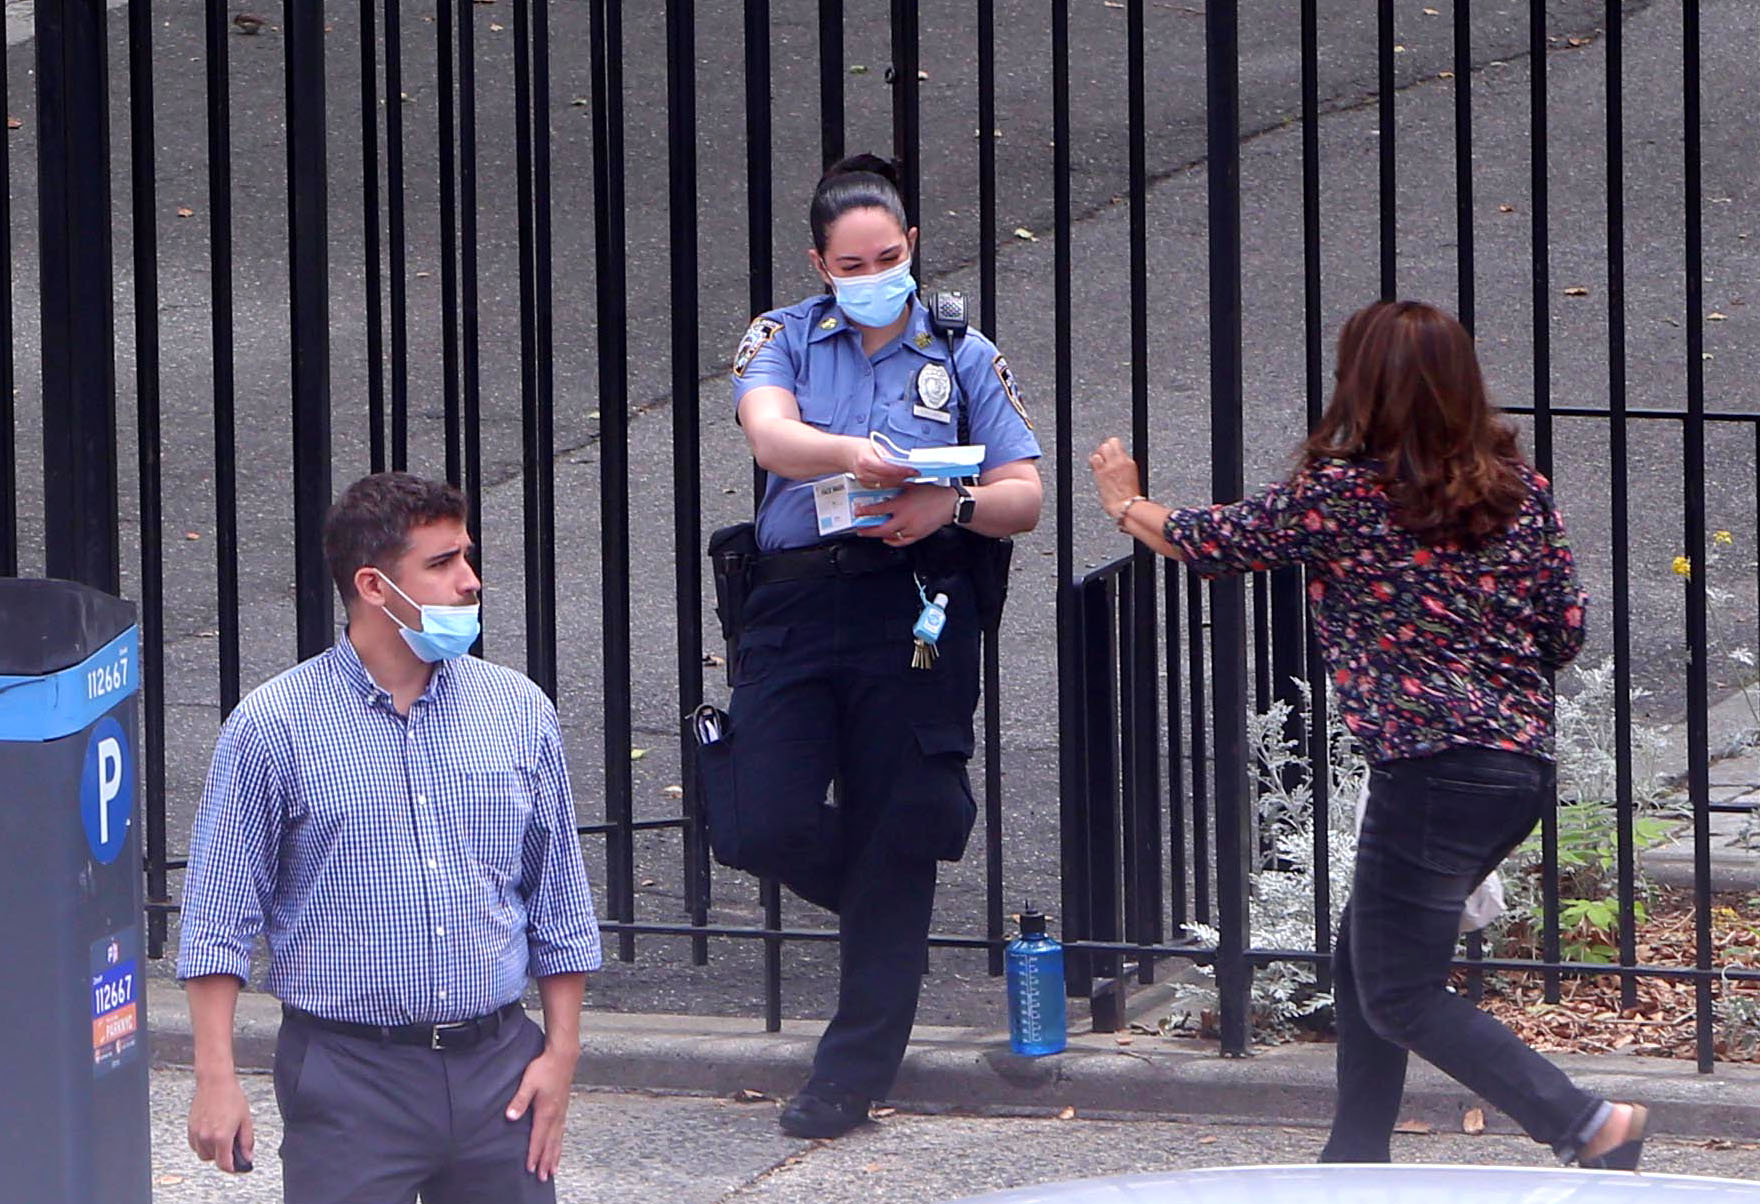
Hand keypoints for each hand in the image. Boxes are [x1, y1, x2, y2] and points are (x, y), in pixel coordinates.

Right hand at [188, 1072, 252, 1173]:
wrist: (215, 1082)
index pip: (224, 1164)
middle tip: (232, 1144)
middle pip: (213, 1160)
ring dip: (213, 1151)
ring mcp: (196, 1133)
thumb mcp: (246, 1120)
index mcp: (222, 1136)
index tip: (237, 1167)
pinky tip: (212, 1133)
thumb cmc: (231, 1096)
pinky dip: (203, 1144)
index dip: (233, 1168)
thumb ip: (247, 1141)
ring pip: (203, 1154)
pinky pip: (195, 1145)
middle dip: (223, 1156)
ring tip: (222, 1136)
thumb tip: (247, 1156)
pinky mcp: (190, 1128)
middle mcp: (206, 1137)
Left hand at [506, 1044, 578, 1182]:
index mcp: (546, 1111)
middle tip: (543, 1177)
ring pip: (558, 1139)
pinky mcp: (564, 1107)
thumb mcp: (528, 1083)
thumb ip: (519, 1101)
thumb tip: (510, 1117)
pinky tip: (558, 1146)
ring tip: (553, 1170)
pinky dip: (560, 1143)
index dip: (534, 1154)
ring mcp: (561, 1111)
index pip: (538, 1138)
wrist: (563, 1056)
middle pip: (550, 1143)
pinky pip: (562, 1131)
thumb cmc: (545, 1067)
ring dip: (554, 1155)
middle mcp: (556, 1114)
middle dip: (546, 1161)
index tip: (530, 1168)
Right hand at [845, 437, 917, 490]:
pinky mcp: (866, 486)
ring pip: (886, 485)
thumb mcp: (876, 447)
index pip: (888, 468)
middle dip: (903, 477)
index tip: (913, 470)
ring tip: (910, 479)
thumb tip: (903, 463)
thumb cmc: (862, 448)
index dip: (902, 470)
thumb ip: (888, 457)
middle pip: (888, 479)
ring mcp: (864, 481)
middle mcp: (864, 473)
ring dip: (899, 482)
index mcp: (866, 461)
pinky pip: (882, 487)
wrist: (847, 455)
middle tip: (915, 474)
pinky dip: (892, 485)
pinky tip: (900, 483)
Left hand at [856, 483, 954, 546]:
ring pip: (890, 536)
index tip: (858, 512)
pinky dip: (892, 541)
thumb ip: (896, 487)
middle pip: (880, 529)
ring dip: (879, 535)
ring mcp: (911, 529)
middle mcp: (904, 518)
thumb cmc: (932, 493)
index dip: (865, 512)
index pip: (878, 510)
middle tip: (860, 529)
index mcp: (901, 504)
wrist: (949, 505)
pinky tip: (887, 539)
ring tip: (871, 533)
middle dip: (868, 530)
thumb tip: (883, 485)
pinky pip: (901, 542)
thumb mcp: (911, 486)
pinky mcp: (917, 535)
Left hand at [1090, 437, 1143, 517]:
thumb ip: (1123, 467)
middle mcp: (1119, 462)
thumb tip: (1117, 463)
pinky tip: (1096, 469)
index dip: (1111, 447)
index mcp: (1128, 462)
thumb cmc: (1130, 498)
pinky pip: (1093, 460)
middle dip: (1104, 449)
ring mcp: (1109, 467)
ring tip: (1100, 463)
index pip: (1115, 443)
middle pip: (1107, 444)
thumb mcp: (1132, 477)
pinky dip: (1093, 462)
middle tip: (1103, 458)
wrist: (1127, 506)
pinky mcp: (1100, 474)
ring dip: (1098, 455)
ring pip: (1100, 450)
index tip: (1109, 452)